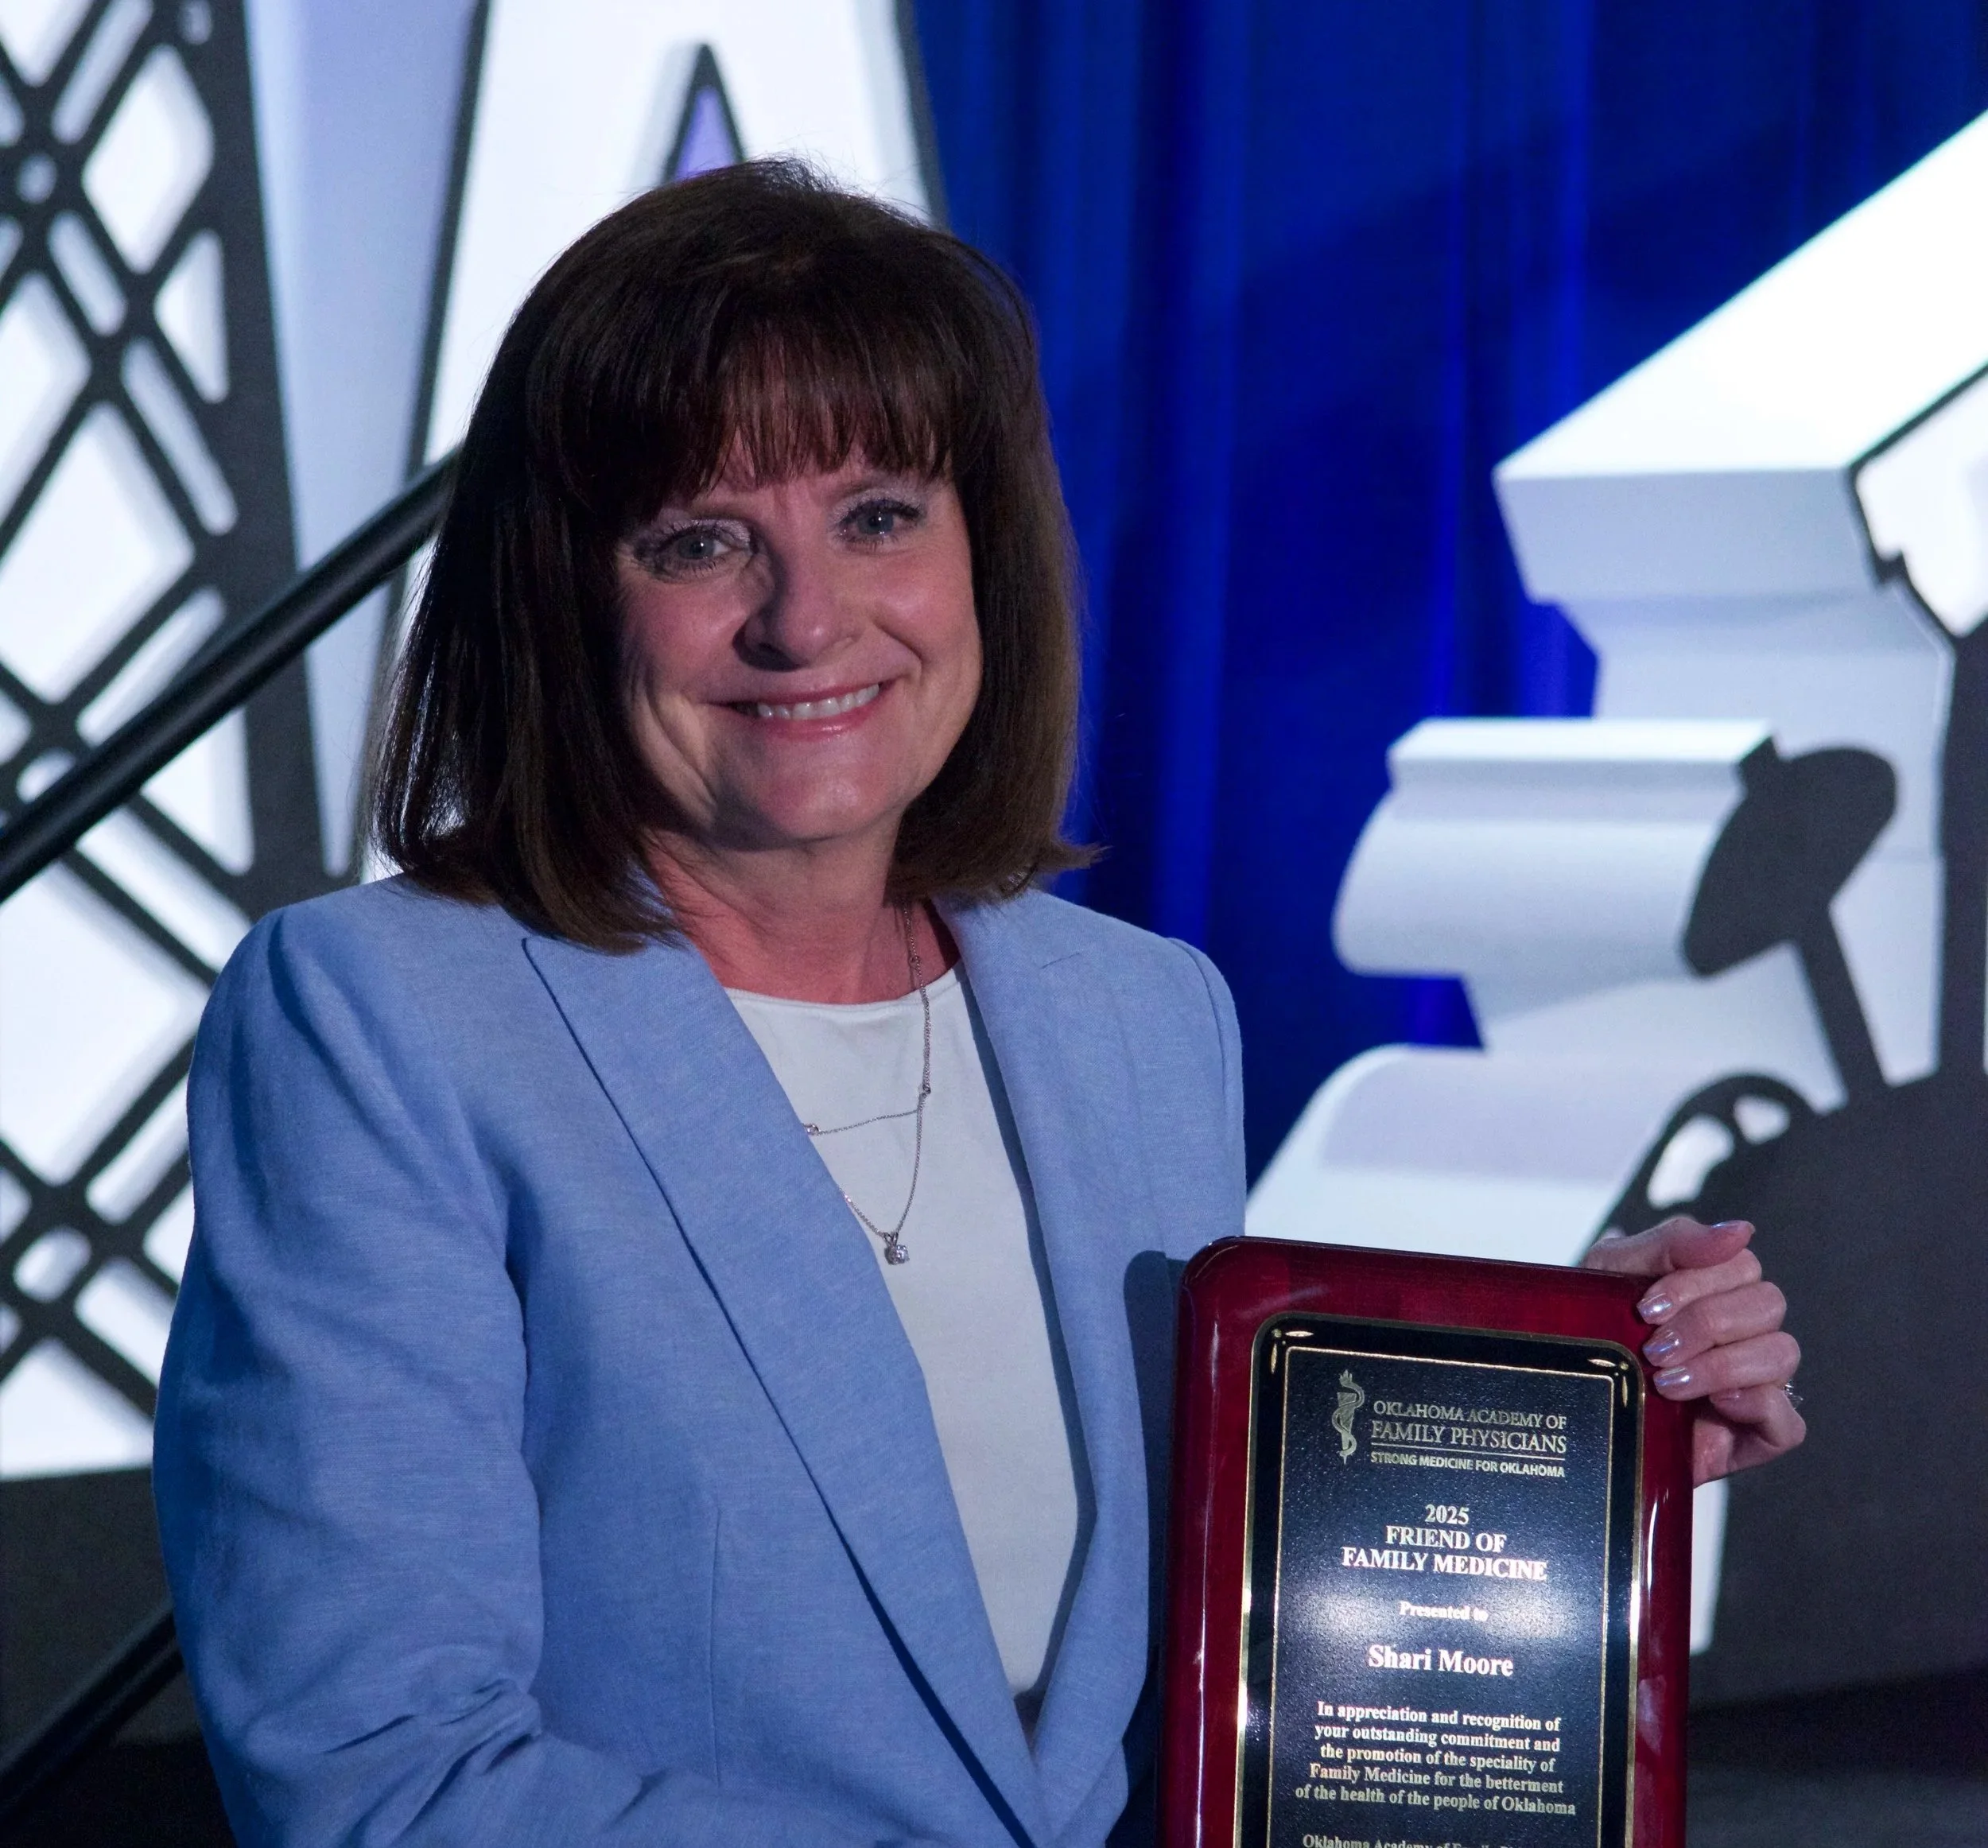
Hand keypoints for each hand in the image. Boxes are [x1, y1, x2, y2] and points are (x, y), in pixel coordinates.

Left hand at [1582, 1216, 1803, 1485]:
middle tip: (1653, 1349)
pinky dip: (1757, 1407)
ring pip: (1782, 1353)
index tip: (1646, 1308)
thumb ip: (1671, 1243)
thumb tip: (1741, 1230)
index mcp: (1714, 1289)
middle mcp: (1741, 1332)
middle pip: (1767, 1304)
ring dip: (1722, 1364)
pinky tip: (1714, 1405)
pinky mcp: (1753, 1437)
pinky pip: (1788, 1423)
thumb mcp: (1613, 1272)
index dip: (1697, 1283)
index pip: (1742, 1265)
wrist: (1567, 1400)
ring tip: (1666, 1382)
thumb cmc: (1590, 1329)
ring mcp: (1752, 1384)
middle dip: (1706, 1323)